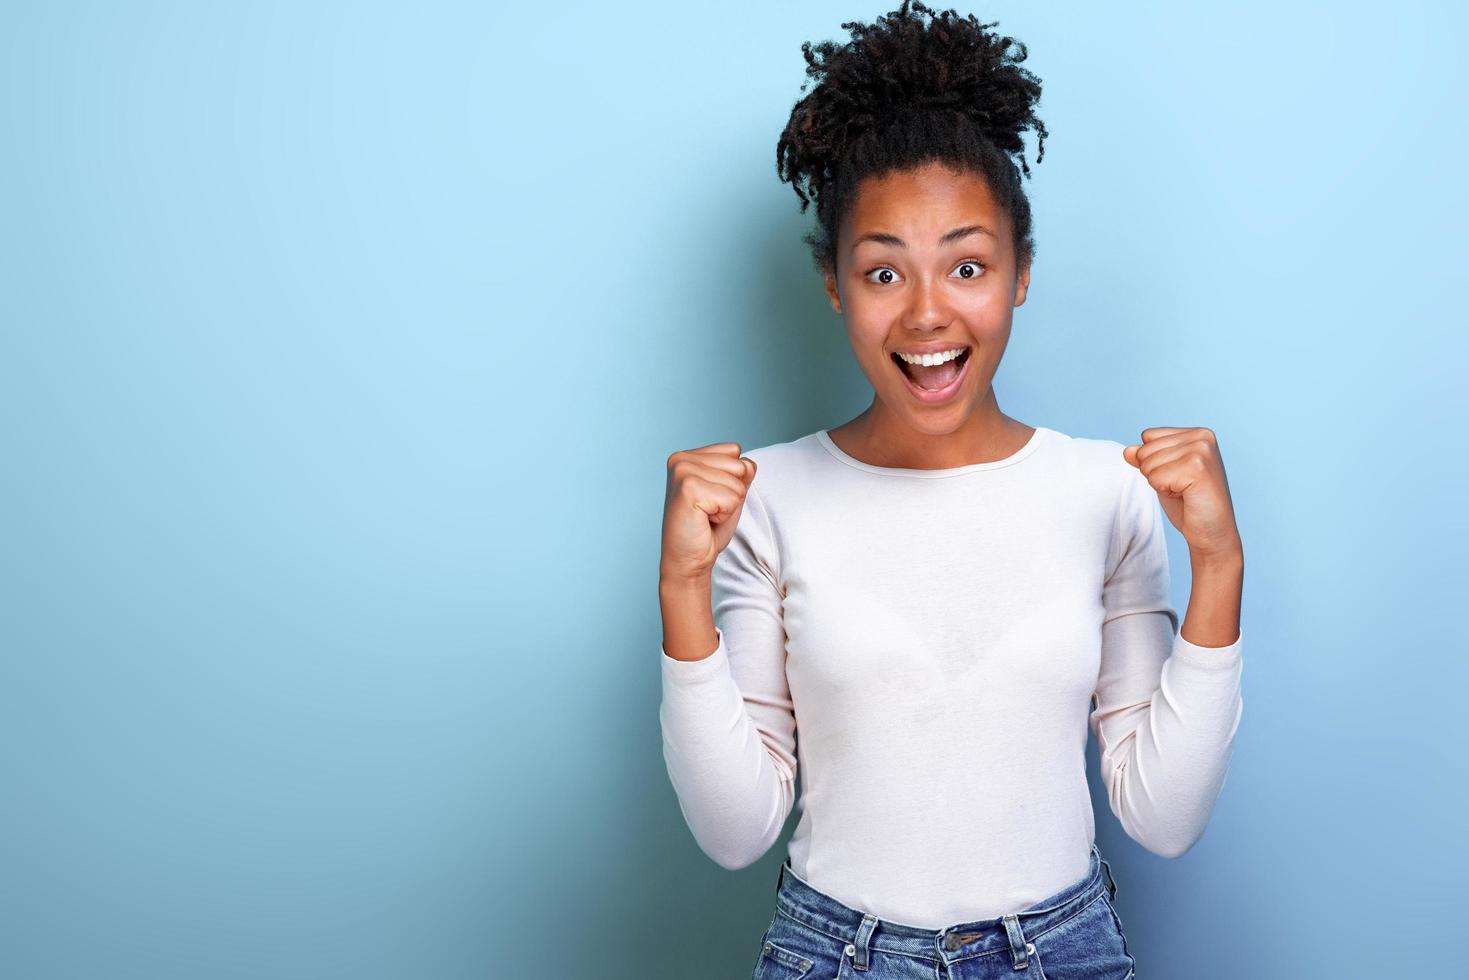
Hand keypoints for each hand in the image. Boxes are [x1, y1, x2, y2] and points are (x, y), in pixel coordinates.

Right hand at [661, 442, 757, 581]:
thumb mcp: (729, 493)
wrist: (688, 560)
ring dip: (728, 506)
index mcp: (687, 456)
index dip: (732, 480)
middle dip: (732, 493)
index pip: (734, 450)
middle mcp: (681, 459)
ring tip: (706, 516)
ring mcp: (683, 472)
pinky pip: (731, 498)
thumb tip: (749, 464)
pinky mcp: (688, 489)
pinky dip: (724, 515)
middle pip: (739, 465)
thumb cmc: (706, 529)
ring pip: (737, 483)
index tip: (712, 499)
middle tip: (709, 510)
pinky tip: (703, 521)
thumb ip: (741, 473)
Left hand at [1122, 427, 1241, 559]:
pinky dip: (1165, 492)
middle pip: (1145, 449)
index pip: (1148, 436)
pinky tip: (1186, 496)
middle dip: (1155, 473)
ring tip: (1184, 491)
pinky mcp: (1197, 468)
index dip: (1154, 461)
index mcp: (1197, 433)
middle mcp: (1202, 436)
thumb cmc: (1189, 504)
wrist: (1212, 532)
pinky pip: (1155, 478)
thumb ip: (1145, 459)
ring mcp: (1201, 451)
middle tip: (1181, 487)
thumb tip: (1127, 451)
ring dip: (1161, 484)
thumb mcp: (1162, 475)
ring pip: (1148, 464)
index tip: (1178, 476)